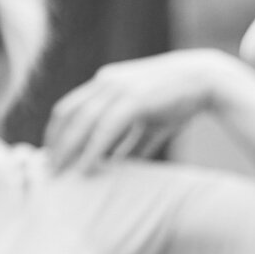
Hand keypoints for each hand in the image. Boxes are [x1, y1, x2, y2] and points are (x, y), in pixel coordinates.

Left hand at [43, 49, 236, 172]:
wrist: (206, 80)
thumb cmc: (179, 100)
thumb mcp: (148, 119)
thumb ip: (130, 139)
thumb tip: (118, 163)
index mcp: (106, 82)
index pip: (69, 107)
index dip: (57, 133)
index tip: (52, 156)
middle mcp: (106, 81)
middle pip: (68, 114)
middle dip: (56, 143)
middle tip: (48, 170)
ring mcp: (119, 88)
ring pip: (83, 122)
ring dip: (69, 149)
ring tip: (61, 173)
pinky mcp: (134, 98)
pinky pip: (106, 128)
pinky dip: (93, 149)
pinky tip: (87, 168)